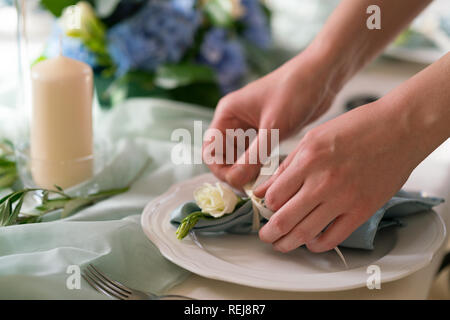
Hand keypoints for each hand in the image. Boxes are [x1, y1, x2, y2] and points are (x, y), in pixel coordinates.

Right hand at [203, 48, 341, 188]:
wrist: (322, 76)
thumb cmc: (295, 92)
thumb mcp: (273, 127)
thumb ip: (253, 156)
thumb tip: (237, 181)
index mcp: (227, 114)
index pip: (210, 150)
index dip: (220, 169)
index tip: (239, 181)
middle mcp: (234, 121)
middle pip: (221, 157)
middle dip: (232, 173)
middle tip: (250, 187)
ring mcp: (249, 127)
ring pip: (237, 158)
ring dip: (244, 172)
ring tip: (259, 184)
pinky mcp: (264, 132)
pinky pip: (253, 155)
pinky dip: (256, 167)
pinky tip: (267, 175)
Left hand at [254, 100, 422, 252]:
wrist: (399, 129)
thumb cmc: (357, 128)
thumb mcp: (313, 138)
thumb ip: (286, 167)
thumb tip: (263, 190)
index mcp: (308, 159)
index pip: (274, 196)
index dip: (265, 206)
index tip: (265, 208)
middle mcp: (323, 181)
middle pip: (285, 219)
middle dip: (269, 233)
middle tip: (266, 235)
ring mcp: (344, 198)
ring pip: (306, 233)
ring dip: (288, 243)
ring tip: (281, 244)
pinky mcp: (362, 210)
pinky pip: (334, 237)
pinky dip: (318, 245)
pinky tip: (311, 242)